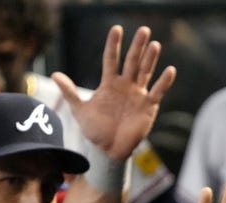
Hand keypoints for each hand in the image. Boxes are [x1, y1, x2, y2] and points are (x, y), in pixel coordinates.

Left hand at [53, 25, 175, 160]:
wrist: (109, 150)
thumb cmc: (95, 130)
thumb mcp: (80, 110)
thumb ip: (70, 92)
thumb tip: (55, 74)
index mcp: (109, 83)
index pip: (112, 59)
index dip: (114, 45)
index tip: (117, 29)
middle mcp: (125, 86)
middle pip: (132, 61)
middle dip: (137, 46)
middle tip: (143, 29)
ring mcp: (138, 95)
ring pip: (145, 72)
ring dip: (150, 59)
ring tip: (155, 44)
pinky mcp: (148, 107)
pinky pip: (157, 92)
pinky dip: (164, 82)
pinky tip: (170, 70)